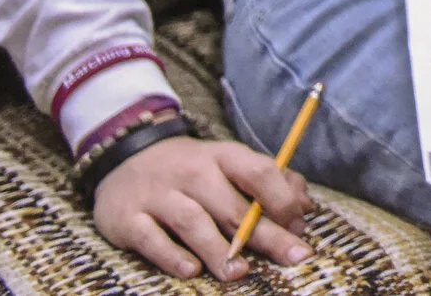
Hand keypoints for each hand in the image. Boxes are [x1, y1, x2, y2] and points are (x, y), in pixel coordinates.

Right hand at [93, 135, 311, 280]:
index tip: (299, 225)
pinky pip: (151, 238)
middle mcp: (191, 172)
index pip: (258, 171)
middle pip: (231, 205)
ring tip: (240, 273)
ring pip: (192, 222)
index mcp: (222, 156)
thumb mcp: (229, 163)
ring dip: (218, 249)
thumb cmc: (192, 169)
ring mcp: (158, 194)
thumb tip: (305, 206)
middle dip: (265, 234)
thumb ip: (269, 180)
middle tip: (292, 256)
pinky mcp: (128, 218)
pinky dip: (171, 255)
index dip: (282, 198)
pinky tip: (191, 270)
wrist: (125, 157)